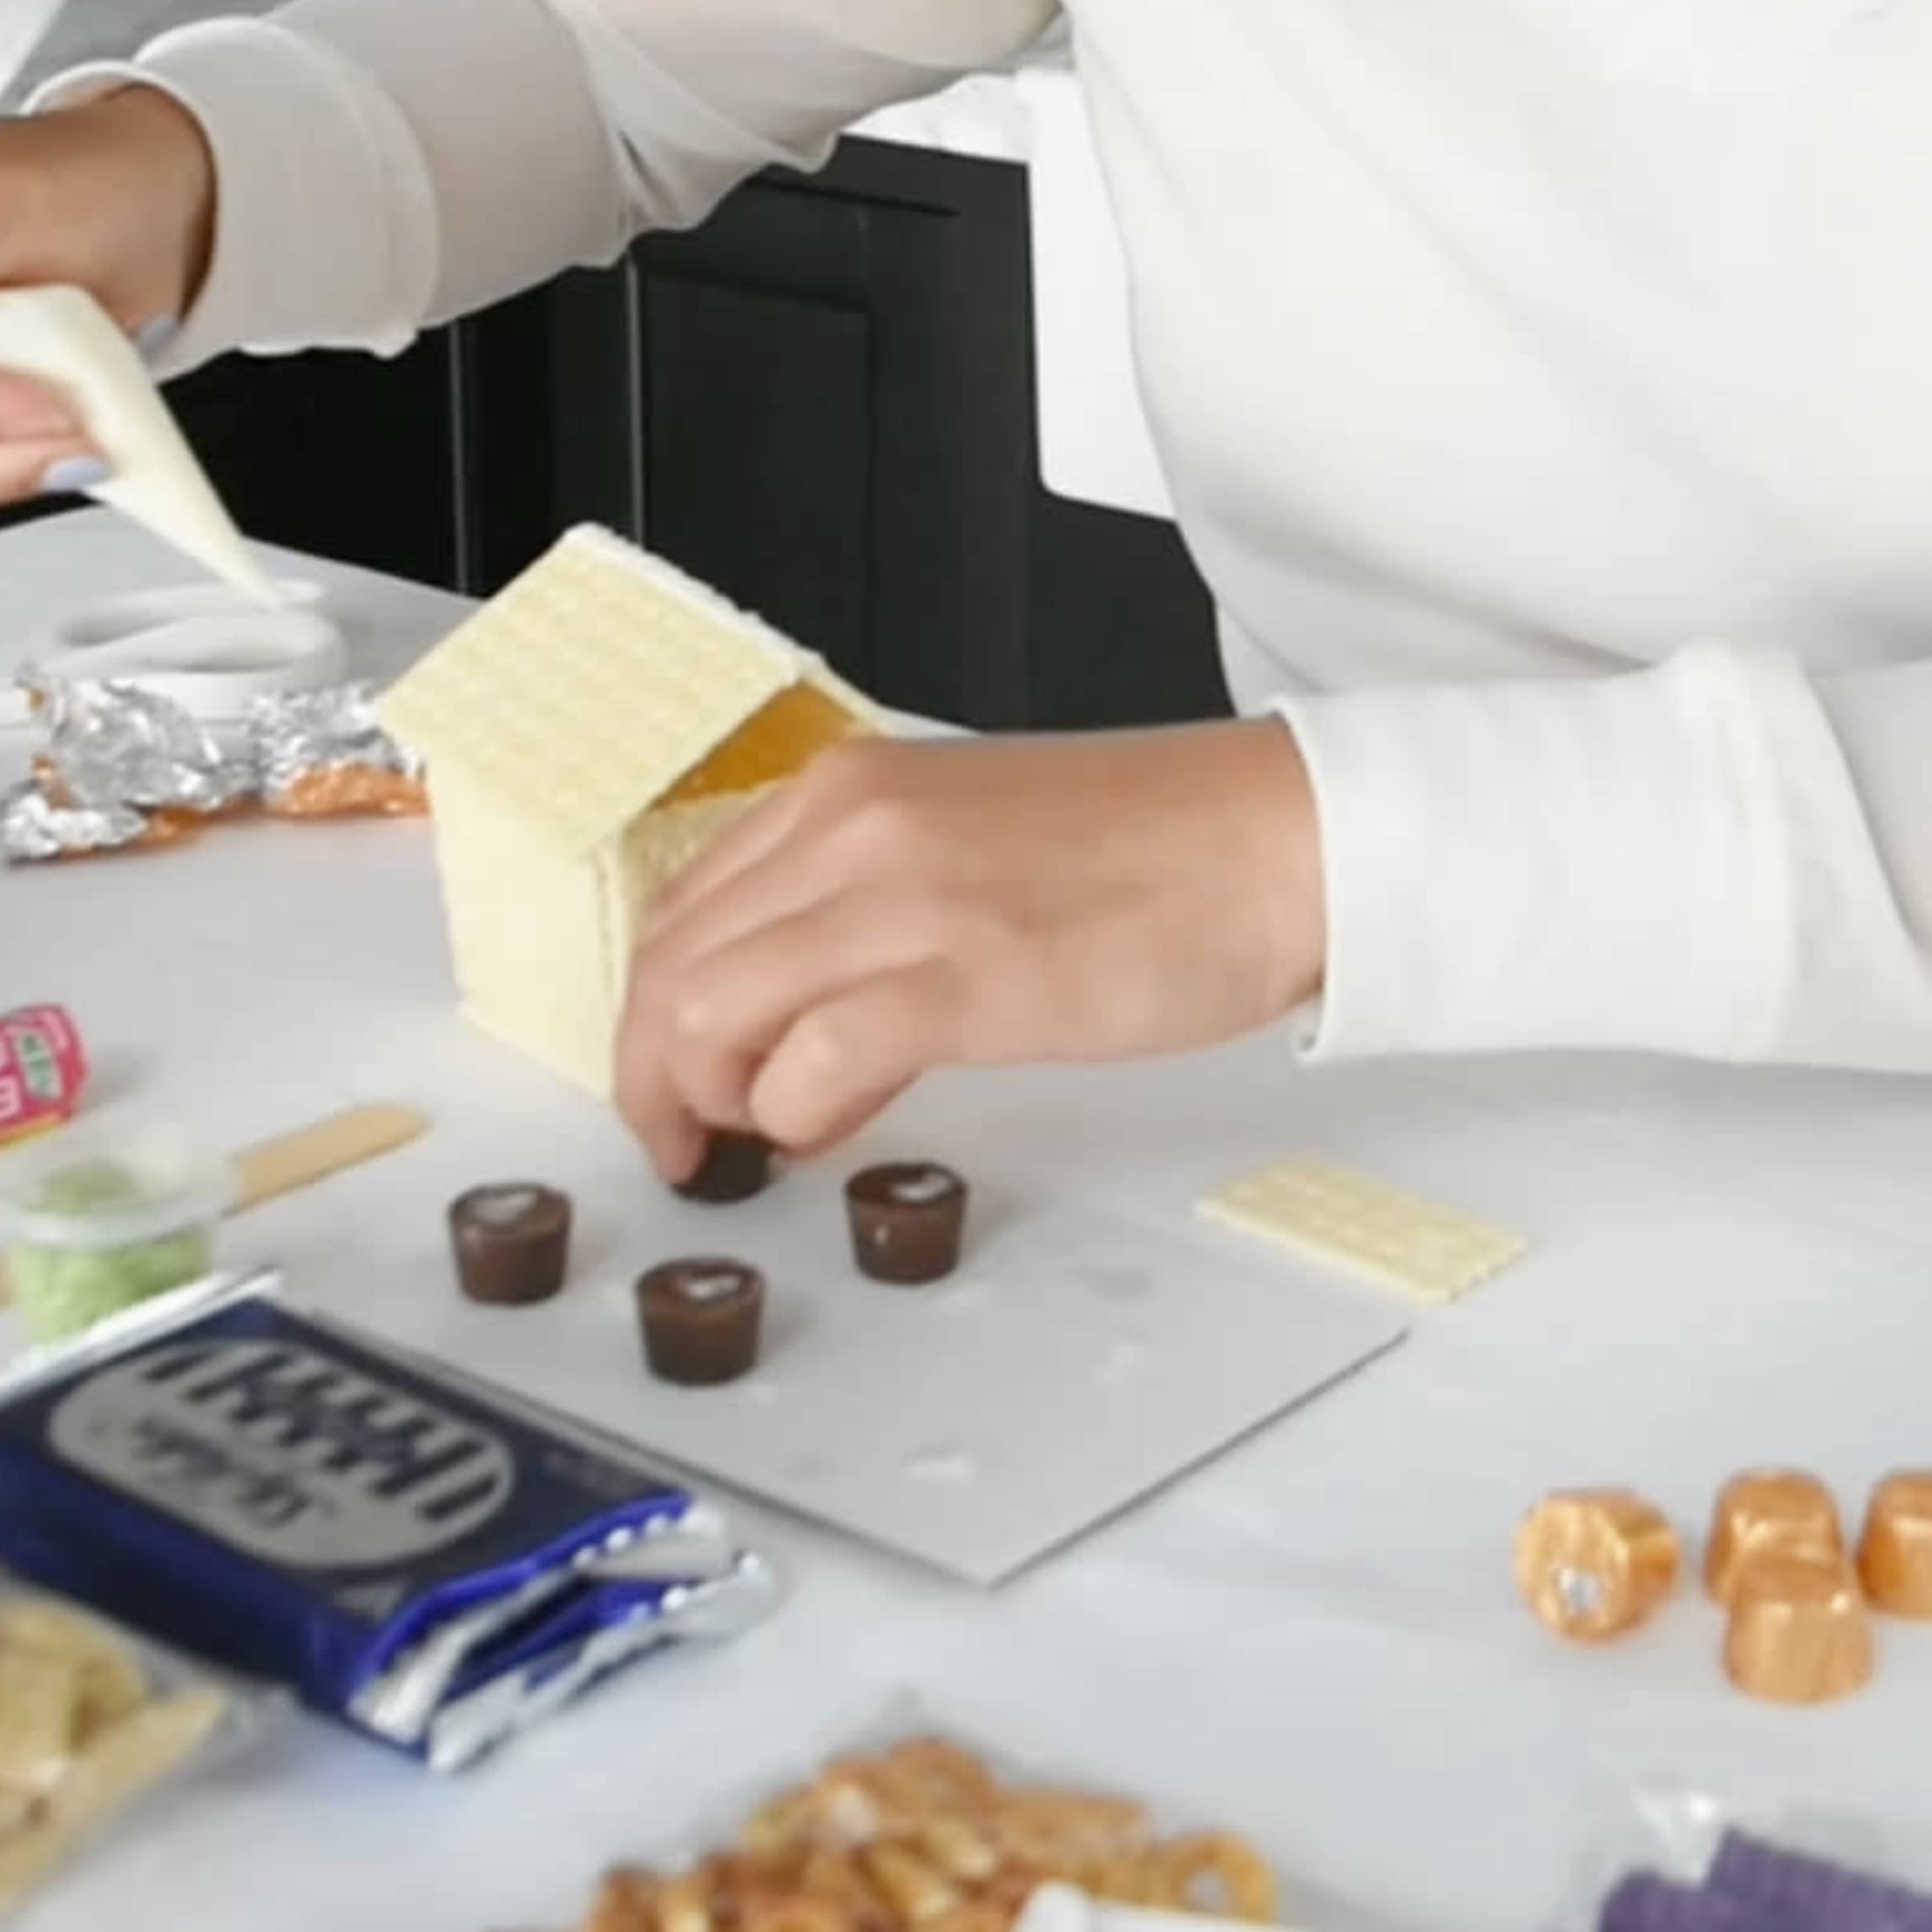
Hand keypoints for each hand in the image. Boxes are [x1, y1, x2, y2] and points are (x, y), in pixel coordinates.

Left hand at [614, 716, 1326, 1166]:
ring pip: (709, 1011)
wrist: (1277, 842)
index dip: (655, 1012)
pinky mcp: (965, 974)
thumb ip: (868, 918)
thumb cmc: (1152, 853)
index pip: (682, 908)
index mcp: (849, 791)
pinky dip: (791, 1115)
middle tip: (691, 1140)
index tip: (673, 1077)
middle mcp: (853, 827)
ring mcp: (902, 898)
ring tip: (758, 1141)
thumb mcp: (970, 849)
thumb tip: (798, 1036)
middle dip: (656, 1073)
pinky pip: (808, 1061)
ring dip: (709, 1099)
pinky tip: (830, 1129)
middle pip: (672, 966)